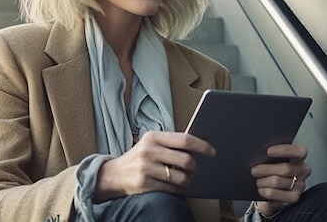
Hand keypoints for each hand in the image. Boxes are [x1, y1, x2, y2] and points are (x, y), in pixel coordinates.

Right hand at [93, 131, 215, 202]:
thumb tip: (199, 147)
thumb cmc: (139, 157)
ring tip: (186, 180)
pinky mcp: (144, 183)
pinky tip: (177, 187)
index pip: (184, 139)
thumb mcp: (151, 144)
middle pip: (185, 160)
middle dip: (195, 167)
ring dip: (188, 181)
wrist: (114, 174)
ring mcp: (145, 167)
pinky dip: (178, 190)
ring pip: (181, 177)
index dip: (202, 146)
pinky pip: (171, 189)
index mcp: (153, 136)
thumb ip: (170, 143)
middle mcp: (148, 150)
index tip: (212, 152)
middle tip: (195, 170)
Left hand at [250, 144, 310, 216]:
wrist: (271, 192)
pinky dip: (263, 190)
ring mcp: (299, 185)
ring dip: (263, 181)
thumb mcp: (272, 160)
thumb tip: (258, 153)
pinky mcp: (293, 197)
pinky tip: (261, 189)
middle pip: (286, 169)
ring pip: (277, 181)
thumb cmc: (271, 171)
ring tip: (257, 181)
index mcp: (298, 158)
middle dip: (266, 169)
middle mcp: (302, 171)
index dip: (284, 150)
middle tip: (254, 170)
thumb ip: (270, 155)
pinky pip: (273, 193)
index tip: (268, 151)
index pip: (299, 152)